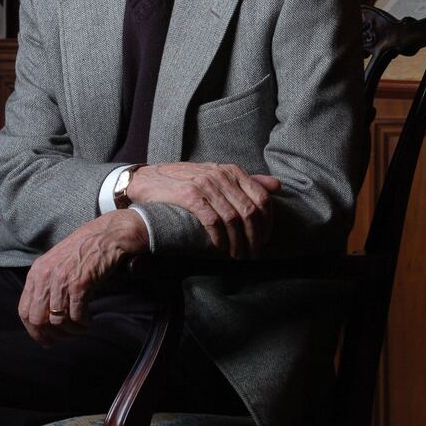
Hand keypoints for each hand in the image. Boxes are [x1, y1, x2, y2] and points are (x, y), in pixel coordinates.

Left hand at [18, 209, 148, 345]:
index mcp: (36, 272)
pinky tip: (89, 320)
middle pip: (38, 320)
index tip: (46, 340)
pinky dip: (83, 323)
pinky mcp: (80, 283)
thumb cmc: (84, 250)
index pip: (24, 311)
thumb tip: (43, 318)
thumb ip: (46, 285)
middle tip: (66, 337)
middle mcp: (45, 276)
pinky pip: (76, 315)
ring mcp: (62, 279)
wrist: (107, 235)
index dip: (34, 331)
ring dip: (71, 331)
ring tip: (81, 327)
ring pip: (57, 321)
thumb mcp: (56, 264)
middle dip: (52, 335)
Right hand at [128, 162, 280, 259]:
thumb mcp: (218, 176)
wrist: (148, 179)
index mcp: (232, 170)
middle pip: (250, 211)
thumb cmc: (185, 181)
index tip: (264, 241)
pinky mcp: (190, 196)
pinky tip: (220, 247)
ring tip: (237, 255)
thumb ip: (247, 182)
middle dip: (255, 238)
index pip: (262, 198)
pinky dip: (220, 238)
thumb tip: (277, 186)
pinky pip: (213, 221)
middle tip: (252, 255)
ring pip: (234, 219)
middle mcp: (221, 175)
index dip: (267, 223)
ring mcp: (206, 184)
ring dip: (238, 242)